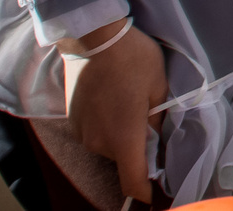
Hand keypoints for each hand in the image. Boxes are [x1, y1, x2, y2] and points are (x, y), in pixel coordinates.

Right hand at [62, 22, 164, 203]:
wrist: (96, 38)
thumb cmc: (135, 61)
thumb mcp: (159, 89)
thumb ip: (157, 121)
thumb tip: (155, 141)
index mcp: (125, 138)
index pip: (132, 182)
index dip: (145, 193)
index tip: (155, 193)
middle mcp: (100, 143)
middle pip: (124, 159)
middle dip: (139, 147)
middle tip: (151, 118)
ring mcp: (83, 133)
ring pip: (110, 145)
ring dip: (122, 133)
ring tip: (130, 102)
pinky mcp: (73, 121)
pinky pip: (96, 133)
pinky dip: (107, 124)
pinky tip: (114, 99)